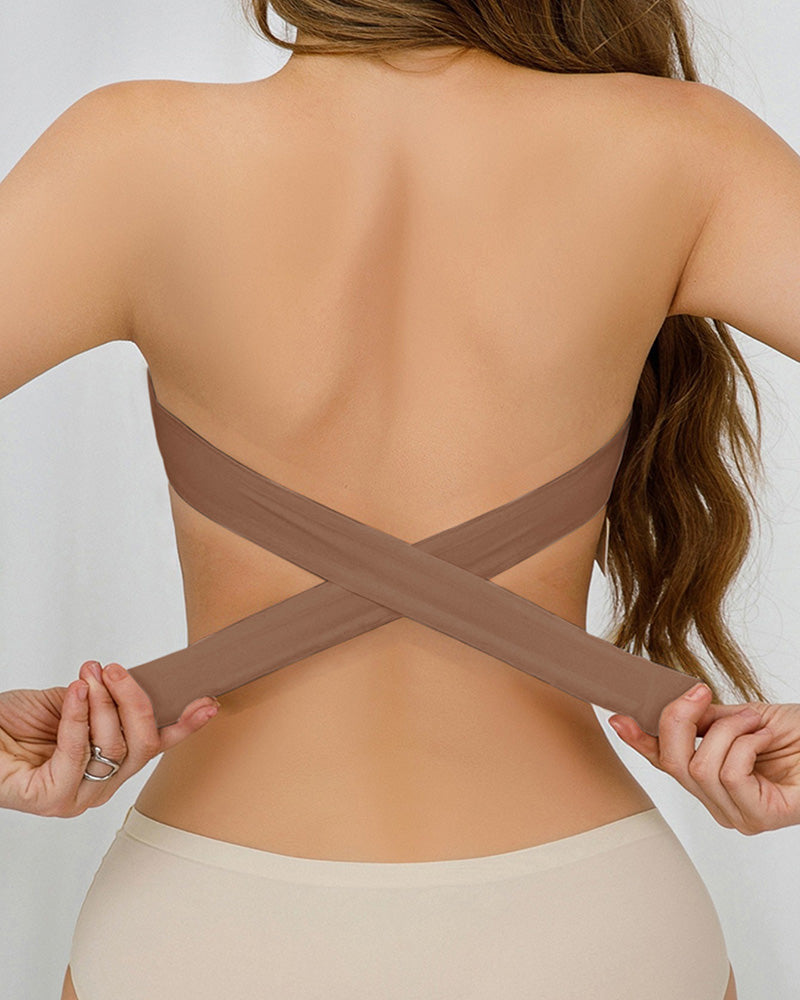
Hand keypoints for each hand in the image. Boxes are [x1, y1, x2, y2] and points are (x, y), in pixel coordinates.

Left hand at [0, 660, 219, 817]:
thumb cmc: (13, 723)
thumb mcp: (73, 701)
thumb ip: (104, 699)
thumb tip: (131, 679)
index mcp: (110, 766)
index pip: (156, 746)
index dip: (184, 725)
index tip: (206, 701)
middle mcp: (99, 787)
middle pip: (143, 744)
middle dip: (135, 700)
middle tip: (115, 669)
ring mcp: (78, 798)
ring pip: (116, 747)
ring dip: (102, 703)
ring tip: (85, 677)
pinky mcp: (52, 800)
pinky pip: (79, 754)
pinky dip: (79, 717)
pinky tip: (75, 693)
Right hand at [608, 684, 799, 834]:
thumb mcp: (743, 718)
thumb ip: (706, 721)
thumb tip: (673, 706)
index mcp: (713, 783)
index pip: (664, 763)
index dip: (640, 740)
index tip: (619, 716)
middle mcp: (721, 806)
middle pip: (673, 764)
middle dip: (678, 721)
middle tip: (699, 692)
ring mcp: (739, 816)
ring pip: (699, 766)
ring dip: (728, 730)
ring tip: (755, 721)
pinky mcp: (762, 817)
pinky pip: (729, 773)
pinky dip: (745, 743)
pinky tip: (765, 737)